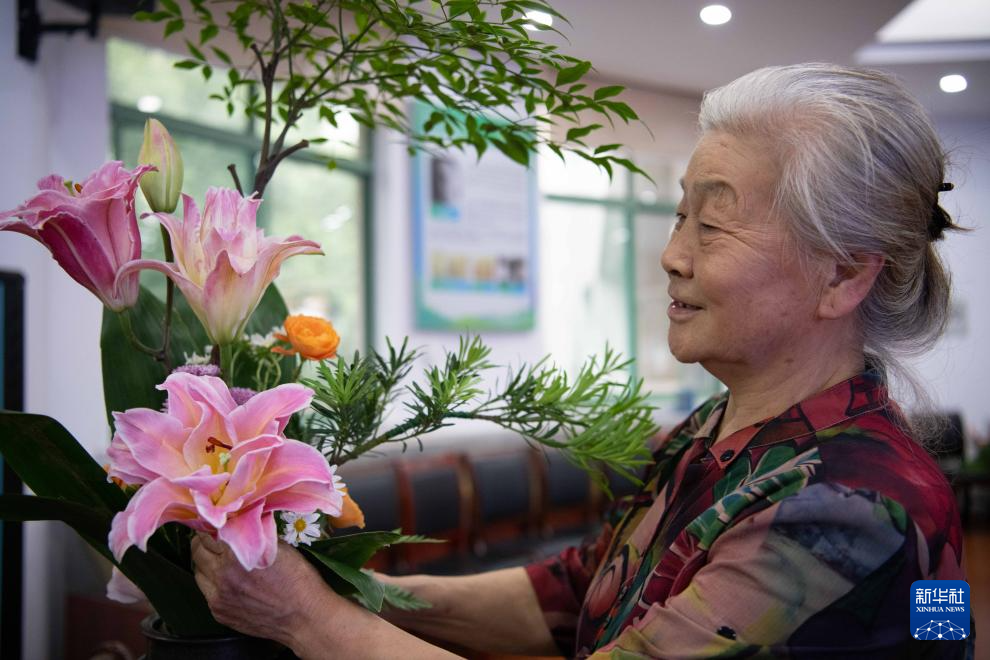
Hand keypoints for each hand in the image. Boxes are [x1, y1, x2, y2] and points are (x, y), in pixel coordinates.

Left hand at [191, 533, 323, 645]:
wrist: (305, 616)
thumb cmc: (298, 577)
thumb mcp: (279, 546)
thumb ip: (254, 533)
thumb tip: (240, 519)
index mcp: (236, 554)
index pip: (207, 533)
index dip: (211, 526)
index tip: (217, 523)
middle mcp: (222, 575)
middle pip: (196, 552)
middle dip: (203, 543)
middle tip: (213, 539)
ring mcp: (218, 597)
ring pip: (198, 572)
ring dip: (206, 563)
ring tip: (220, 560)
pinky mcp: (219, 613)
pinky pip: (207, 592)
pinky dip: (213, 583)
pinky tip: (229, 581)